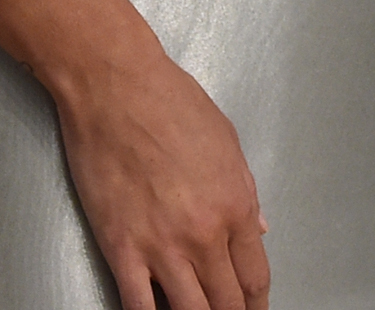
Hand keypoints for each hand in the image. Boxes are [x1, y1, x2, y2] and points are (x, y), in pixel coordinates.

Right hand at [50, 41, 271, 309]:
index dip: (256, 302)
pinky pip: (139, 305)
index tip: (252, 308)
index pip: (254, 276)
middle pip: (226, 303)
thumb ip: (245, 190)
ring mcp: (161, 245)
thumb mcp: (226, 140)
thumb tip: (258, 228)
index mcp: (235, 206)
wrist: (116, 86)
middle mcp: (204, 234)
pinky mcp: (121, 247)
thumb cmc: (170, 102)